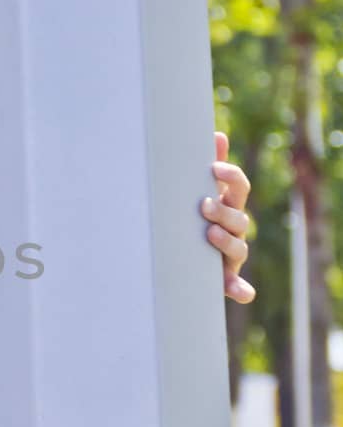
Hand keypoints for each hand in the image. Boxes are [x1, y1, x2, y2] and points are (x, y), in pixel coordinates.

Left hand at [201, 130, 254, 303]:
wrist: (186, 258)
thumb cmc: (193, 218)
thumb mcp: (198, 191)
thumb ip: (207, 165)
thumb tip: (217, 133)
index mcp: (229, 205)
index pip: (238, 187)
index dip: (231, 176)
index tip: (215, 168)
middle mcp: (235, 229)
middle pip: (239, 217)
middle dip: (223, 211)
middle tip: (203, 206)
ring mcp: (232, 255)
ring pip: (239, 248)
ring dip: (227, 241)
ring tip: (209, 233)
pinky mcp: (226, 279)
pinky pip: (238, 286)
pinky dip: (241, 289)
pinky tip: (241, 292)